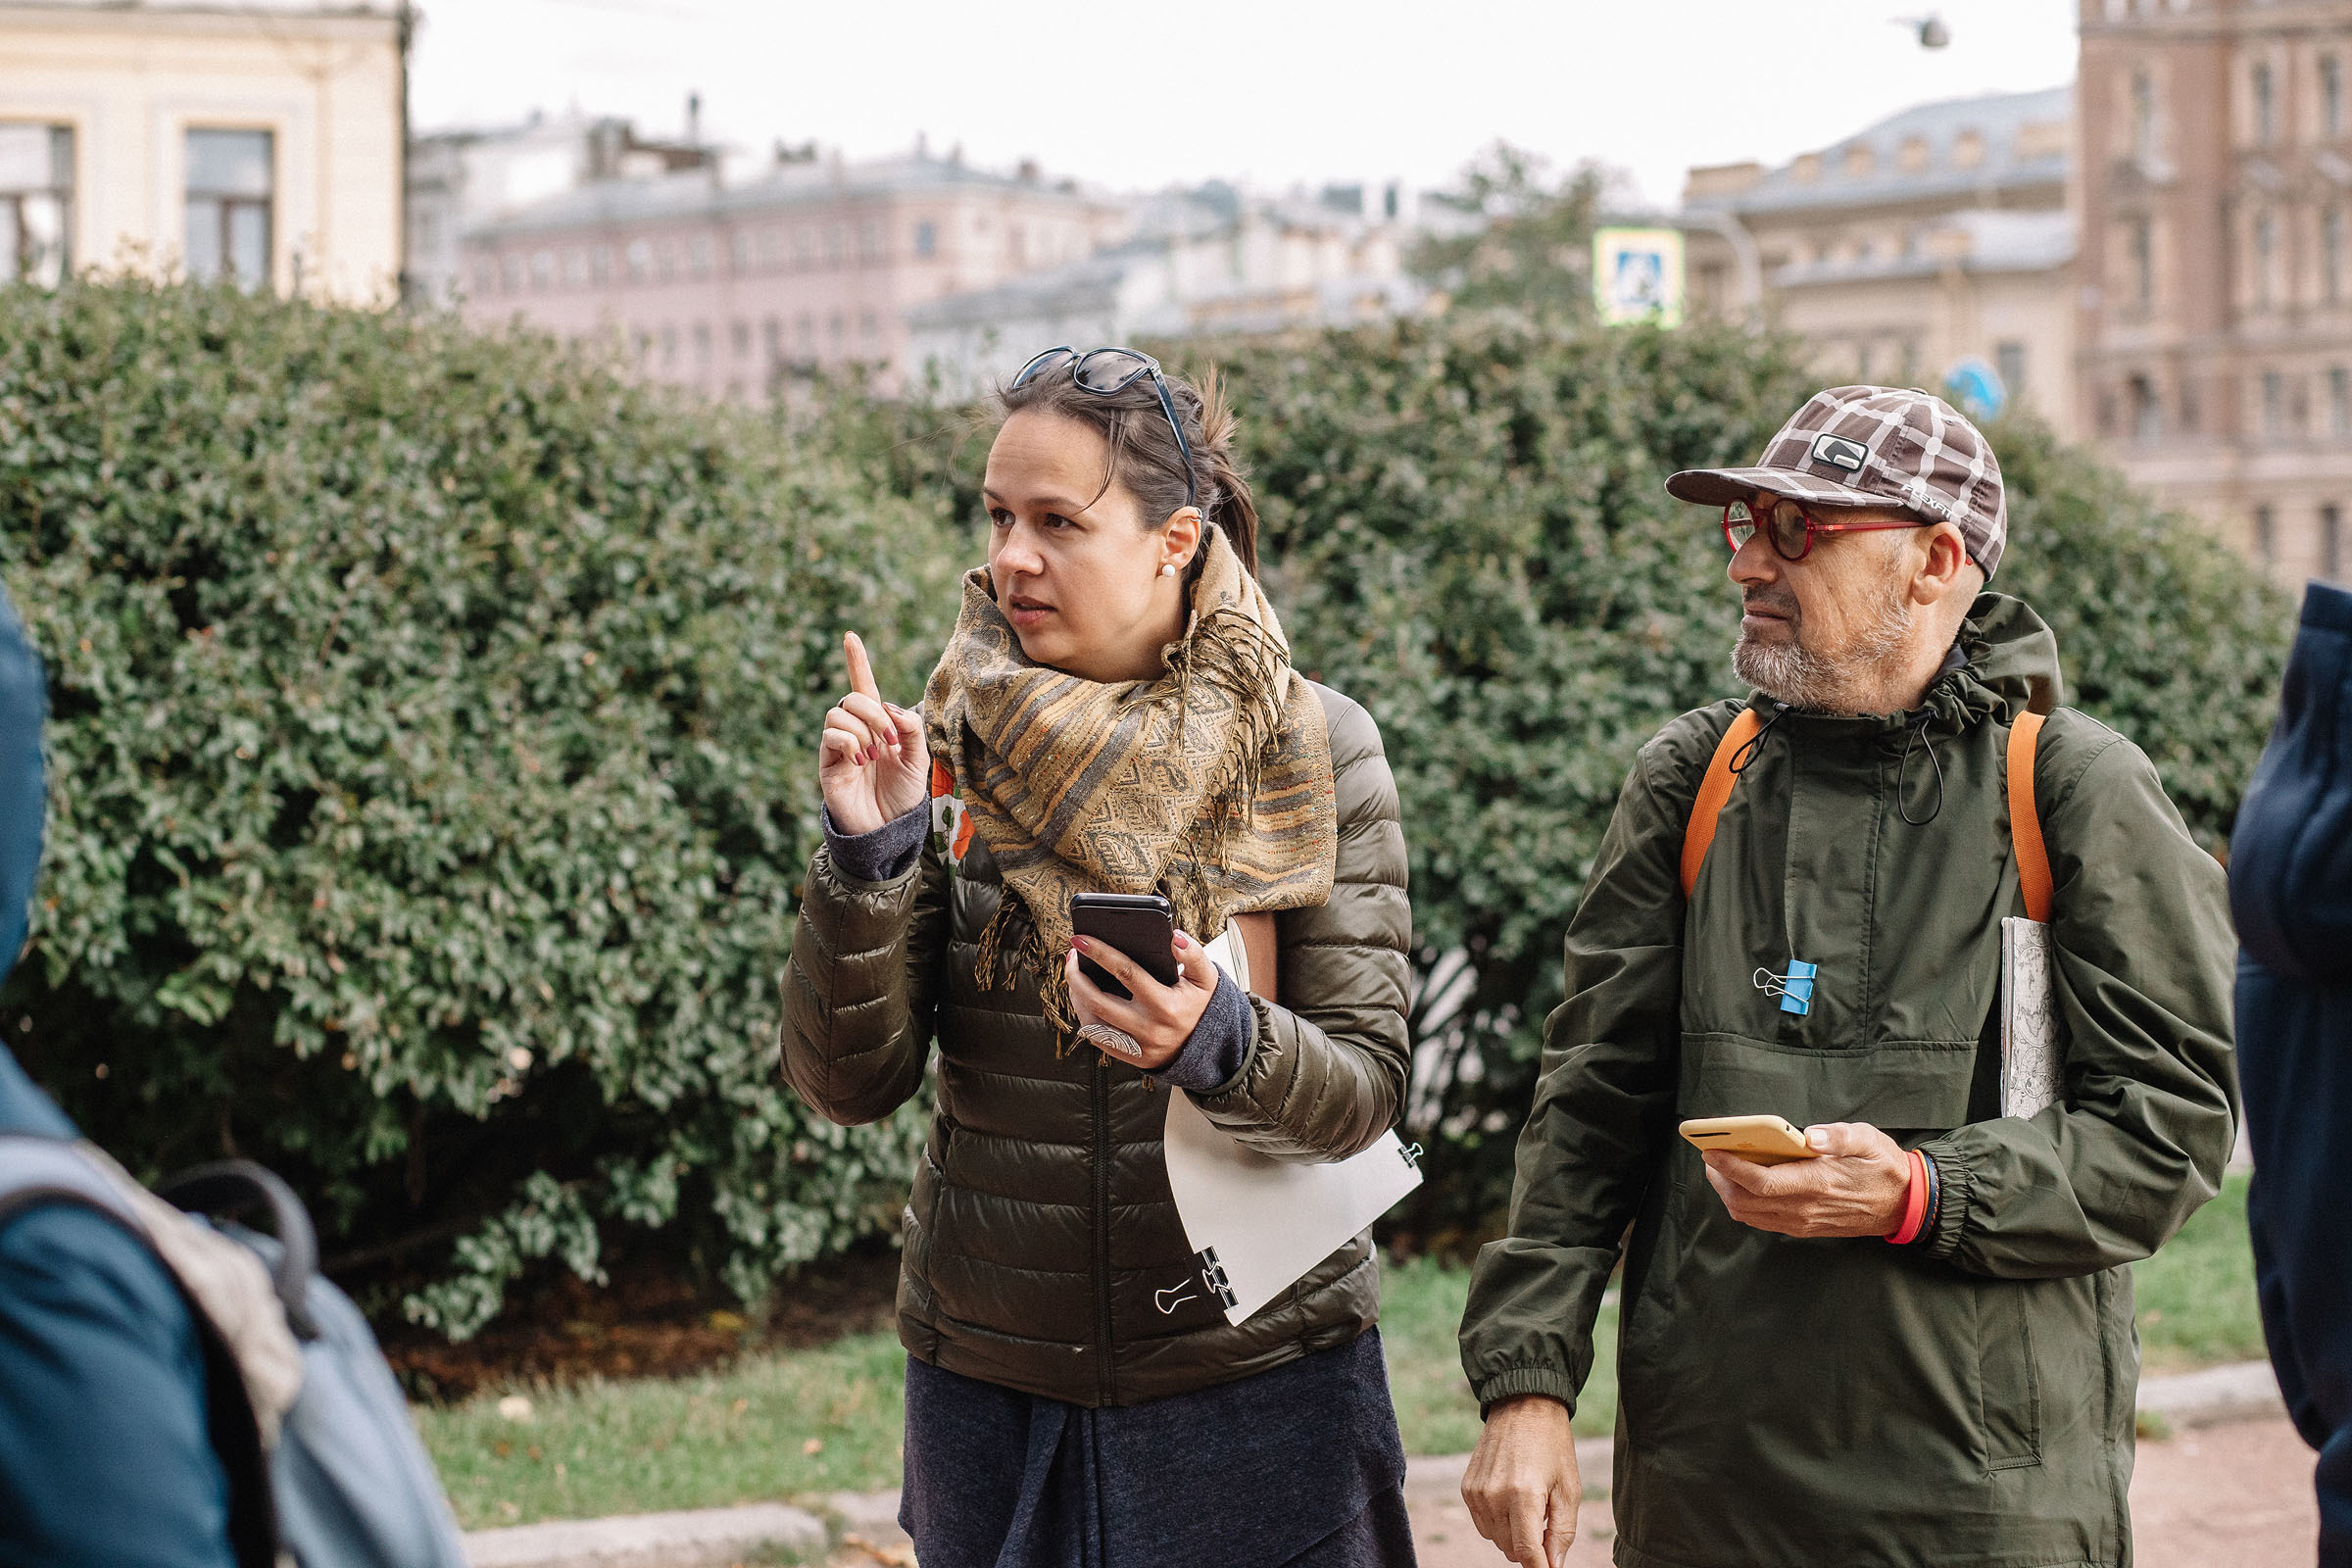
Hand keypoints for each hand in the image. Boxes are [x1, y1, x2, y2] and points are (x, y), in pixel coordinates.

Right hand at [818, 631, 929, 836]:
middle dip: (875, 712)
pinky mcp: (828, 763)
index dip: (857, 662)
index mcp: (878, 727)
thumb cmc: (903, 798)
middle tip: (891, 741)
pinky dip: (849, 742)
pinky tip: (861, 761)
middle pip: (853, 697)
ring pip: (839, 713)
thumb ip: (912, 729)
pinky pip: (831, 735)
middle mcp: (856, 732)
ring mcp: (839, 747)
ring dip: (864, 730)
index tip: (850, 635)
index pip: (865, 688)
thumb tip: (890, 707)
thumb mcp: (919, 760)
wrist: (888, 831)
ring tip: (875, 756)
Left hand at [1064, 927, 1218, 1069]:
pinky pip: (1097, 1037)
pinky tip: (1082, 997)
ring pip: (1091, 1021)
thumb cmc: (1202, 1006)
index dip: (1100, 953)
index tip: (1081, 939)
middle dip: (1076, 975)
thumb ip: (1194, 954)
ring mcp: (1136, 1046)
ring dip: (1076, 995)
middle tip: (1071, 956)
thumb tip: (1174, 937)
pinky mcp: (1129, 1056)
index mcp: (1165, 1006)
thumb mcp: (1206, 978)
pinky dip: (1085, 1015)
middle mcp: (1147, 1028)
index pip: (1125, 973)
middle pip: (1098, 1000)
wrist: (1208, 1049)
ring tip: (1075, 974)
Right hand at [1462, 1395, 1579, 1567]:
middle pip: (1510, 1549)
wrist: (1523, 1405)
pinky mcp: (1467, 1488)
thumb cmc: (1552, 1446)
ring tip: (1530, 1505)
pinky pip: (1483, 1524)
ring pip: (1495, 1539)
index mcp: (1522, 1495)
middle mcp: (1493, 1496)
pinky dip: (1499, 1522)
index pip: (1527, 1552)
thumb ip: (1562, 1533)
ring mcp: (1476, 1492)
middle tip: (1546, 1521)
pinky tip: (1512, 1498)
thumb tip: (1553, 1566)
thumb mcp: (1569, 1489)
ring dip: (1514, 1535)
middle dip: (1531, 1547)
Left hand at [1701, 1121, 1911, 1237]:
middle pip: (1745, 1201)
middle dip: (1720, 1179)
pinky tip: (1743, 1183)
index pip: (1760, 1181)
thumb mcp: (1868, 1140)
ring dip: (1728, 1192)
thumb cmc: (1883, 1167)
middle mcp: (1805, 1208)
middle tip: (1711, 1156)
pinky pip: (1762, 1220)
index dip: (1730, 1167)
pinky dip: (1744, 1203)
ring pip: (1749, 1214)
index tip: (1711, 1150)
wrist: (1903, 1205)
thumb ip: (1838, 1135)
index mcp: (1817, 1183)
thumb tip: (1809, 1135)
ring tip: (1720, 1169)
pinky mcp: (1803, 1227)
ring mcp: (1802, 1221)